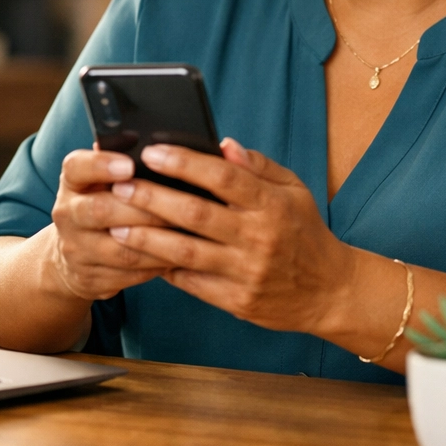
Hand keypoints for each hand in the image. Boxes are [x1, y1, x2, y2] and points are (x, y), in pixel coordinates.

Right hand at [49, 147, 171, 301]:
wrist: (74, 256)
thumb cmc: (103, 203)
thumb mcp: (103, 180)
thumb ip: (123, 161)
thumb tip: (162, 148)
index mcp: (72, 182)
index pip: (77, 167)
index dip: (102, 165)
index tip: (130, 164)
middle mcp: (67, 214)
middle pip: (100, 210)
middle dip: (142, 208)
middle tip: (178, 203)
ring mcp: (76, 250)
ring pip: (120, 249)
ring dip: (157, 243)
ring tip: (188, 234)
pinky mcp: (89, 278)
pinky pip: (128, 275)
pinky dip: (156, 266)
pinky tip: (179, 257)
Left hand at [108, 139, 351, 333]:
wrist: (330, 291)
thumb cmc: (305, 232)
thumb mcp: (293, 189)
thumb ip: (257, 166)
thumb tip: (223, 144)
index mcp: (272, 204)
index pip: (223, 177)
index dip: (185, 162)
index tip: (152, 151)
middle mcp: (258, 237)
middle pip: (196, 214)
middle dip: (153, 197)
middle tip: (120, 185)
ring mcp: (246, 272)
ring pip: (186, 252)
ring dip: (146, 238)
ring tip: (116, 224)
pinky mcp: (238, 301)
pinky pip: (192, 283)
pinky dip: (164, 268)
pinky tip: (139, 256)